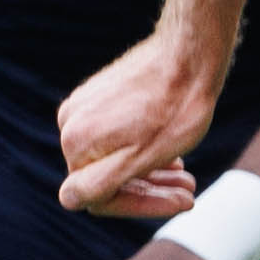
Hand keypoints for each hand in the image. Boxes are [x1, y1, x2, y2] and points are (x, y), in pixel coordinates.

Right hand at [58, 32, 220, 213]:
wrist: (190, 53)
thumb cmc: (175, 109)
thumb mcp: (142, 157)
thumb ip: (99, 183)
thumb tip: (69, 199)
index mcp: (77, 141)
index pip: (99, 197)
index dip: (139, 206)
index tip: (178, 202)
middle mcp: (71, 122)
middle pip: (108, 176)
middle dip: (151, 190)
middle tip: (189, 191)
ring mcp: (85, 105)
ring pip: (116, 156)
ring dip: (152, 174)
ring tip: (185, 178)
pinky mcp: (102, 94)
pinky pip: (118, 135)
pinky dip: (145, 149)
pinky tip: (173, 155)